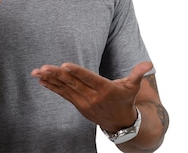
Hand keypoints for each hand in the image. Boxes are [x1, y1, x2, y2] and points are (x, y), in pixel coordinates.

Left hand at [31, 61, 152, 130]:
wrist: (120, 123)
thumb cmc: (126, 100)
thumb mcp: (133, 87)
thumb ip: (138, 73)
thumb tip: (149, 64)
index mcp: (105, 89)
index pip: (88, 78)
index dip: (76, 72)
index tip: (64, 65)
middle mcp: (92, 97)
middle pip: (73, 83)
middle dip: (57, 75)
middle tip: (44, 67)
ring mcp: (83, 102)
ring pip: (65, 89)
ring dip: (50, 80)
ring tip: (37, 72)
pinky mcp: (78, 105)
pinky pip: (63, 95)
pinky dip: (52, 87)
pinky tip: (42, 80)